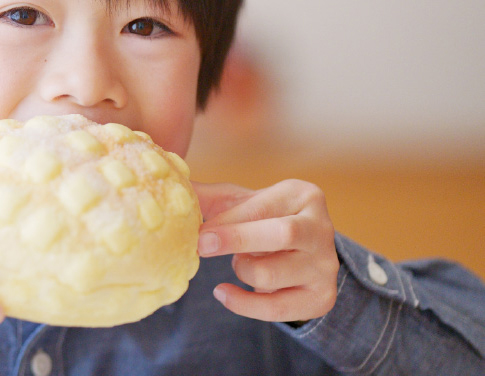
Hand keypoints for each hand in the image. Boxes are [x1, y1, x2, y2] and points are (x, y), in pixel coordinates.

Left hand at [194, 180, 338, 322]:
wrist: (301, 253)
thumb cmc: (263, 220)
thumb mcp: (240, 203)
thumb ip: (208, 197)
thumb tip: (172, 188)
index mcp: (303, 195)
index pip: (262, 208)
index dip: (227, 223)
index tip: (198, 234)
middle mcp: (321, 229)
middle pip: (282, 234)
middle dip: (237, 240)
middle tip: (201, 247)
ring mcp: (326, 266)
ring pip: (272, 275)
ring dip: (243, 271)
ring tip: (238, 262)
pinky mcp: (321, 298)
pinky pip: (276, 309)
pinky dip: (244, 305)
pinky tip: (224, 293)